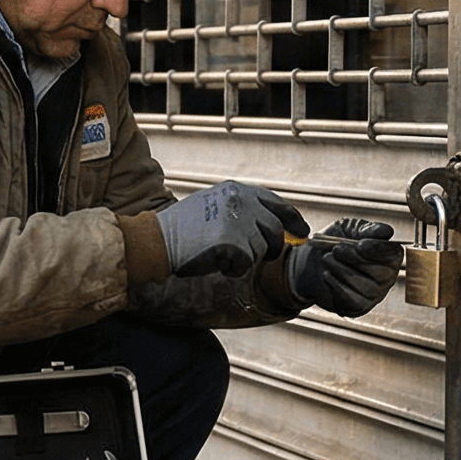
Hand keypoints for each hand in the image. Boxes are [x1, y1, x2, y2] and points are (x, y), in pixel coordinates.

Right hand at [155, 179, 306, 277]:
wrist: (157, 240)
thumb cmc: (182, 228)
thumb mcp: (214, 205)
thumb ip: (242, 210)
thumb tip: (273, 226)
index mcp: (237, 190)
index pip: (277, 204)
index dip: (293, 220)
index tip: (302, 232)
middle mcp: (241, 202)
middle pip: (275, 231)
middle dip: (270, 247)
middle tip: (253, 254)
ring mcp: (238, 222)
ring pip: (261, 250)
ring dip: (245, 258)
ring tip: (220, 253)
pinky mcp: (232, 243)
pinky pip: (245, 264)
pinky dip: (233, 269)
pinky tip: (216, 262)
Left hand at [288, 218, 403, 316]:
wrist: (311, 262)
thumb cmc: (335, 242)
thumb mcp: (349, 229)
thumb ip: (367, 229)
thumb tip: (386, 231)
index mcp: (389, 255)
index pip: (393, 255)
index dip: (378, 250)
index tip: (360, 245)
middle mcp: (386, 276)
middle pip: (381, 273)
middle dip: (356, 260)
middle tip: (336, 250)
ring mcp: (374, 294)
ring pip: (367, 288)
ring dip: (343, 271)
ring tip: (327, 259)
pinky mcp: (359, 307)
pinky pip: (354, 301)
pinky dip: (338, 286)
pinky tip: (328, 275)